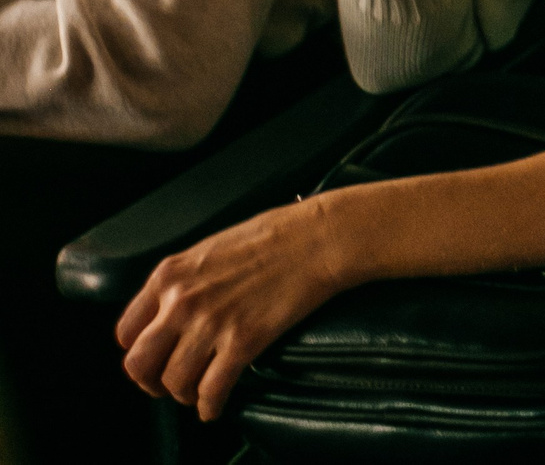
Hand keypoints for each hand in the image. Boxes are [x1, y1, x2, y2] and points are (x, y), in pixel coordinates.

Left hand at [118, 199, 355, 422]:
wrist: (318, 239)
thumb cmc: (275, 235)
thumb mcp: (210, 249)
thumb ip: (185, 281)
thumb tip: (175, 310)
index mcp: (169, 276)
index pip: (126, 332)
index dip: (139, 351)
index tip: (154, 357)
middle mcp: (181, 302)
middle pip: (139, 364)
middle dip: (151, 382)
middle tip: (166, 386)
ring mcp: (211, 324)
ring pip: (174, 382)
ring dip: (184, 395)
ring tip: (198, 394)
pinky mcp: (243, 342)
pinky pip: (212, 390)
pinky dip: (210, 406)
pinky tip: (214, 407)